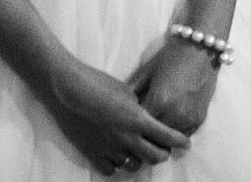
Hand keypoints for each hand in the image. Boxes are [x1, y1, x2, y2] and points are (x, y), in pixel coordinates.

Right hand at [42, 57, 189, 174]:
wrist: (66, 88)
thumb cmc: (96, 82)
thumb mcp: (126, 91)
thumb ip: (139, 109)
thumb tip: (146, 119)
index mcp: (137, 119)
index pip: (167, 136)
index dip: (179, 141)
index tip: (185, 143)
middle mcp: (126, 137)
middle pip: (154, 157)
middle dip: (162, 153)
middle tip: (162, 147)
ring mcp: (109, 148)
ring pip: (134, 166)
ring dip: (139, 159)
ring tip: (137, 149)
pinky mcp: (93, 154)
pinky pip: (111, 168)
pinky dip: (116, 163)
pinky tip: (116, 153)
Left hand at [129, 38, 219, 137]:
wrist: (200, 50)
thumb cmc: (170, 57)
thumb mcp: (147, 72)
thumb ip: (133, 91)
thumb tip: (120, 107)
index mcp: (159, 100)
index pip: (139, 124)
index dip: (132, 124)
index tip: (127, 122)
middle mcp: (175, 113)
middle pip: (153, 136)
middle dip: (145, 132)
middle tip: (138, 127)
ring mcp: (189, 119)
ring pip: (169, 140)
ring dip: (160, 136)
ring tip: (153, 126)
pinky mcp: (199, 120)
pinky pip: (183, 135)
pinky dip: (174, 133)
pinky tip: (169, 122)